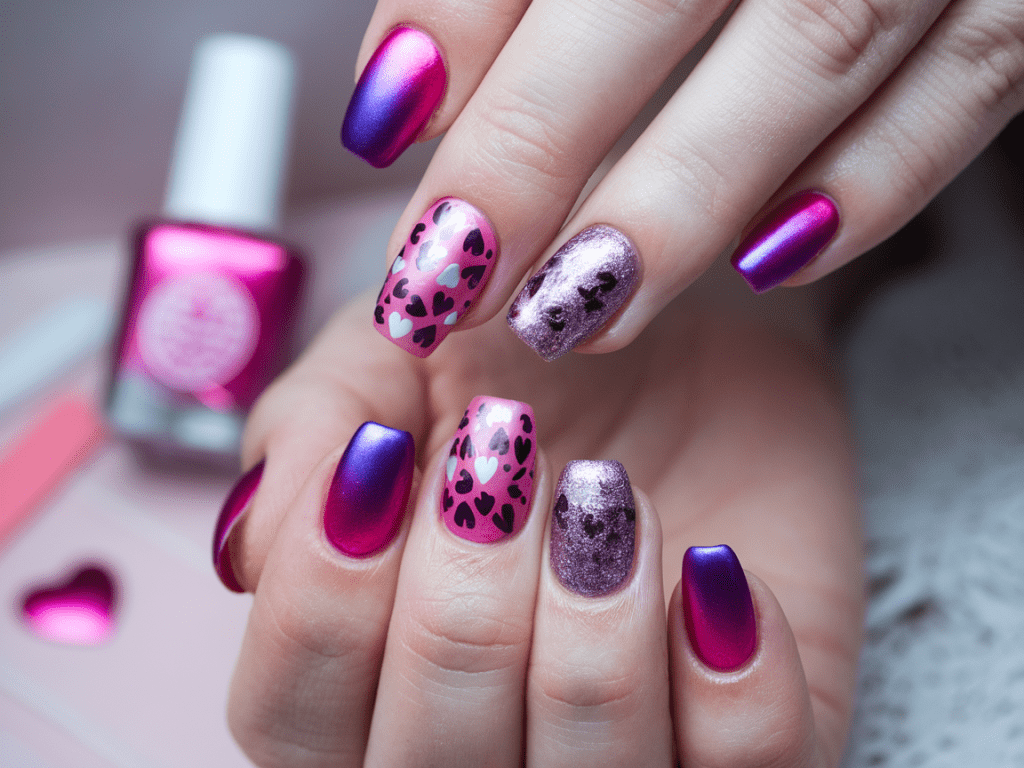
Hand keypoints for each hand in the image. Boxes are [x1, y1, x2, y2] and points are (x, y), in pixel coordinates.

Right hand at [214, 285, 862, 765]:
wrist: (675, 339)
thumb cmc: (515, 361)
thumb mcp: (388, 359)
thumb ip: (305, 432)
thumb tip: (249, 541)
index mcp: (362, 677)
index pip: (288, 715)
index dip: (323, 602)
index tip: (384, 457)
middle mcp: (474, 745)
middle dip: (462, 607)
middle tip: (504, 454)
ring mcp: (610, 755)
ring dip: (590, 630)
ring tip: (604, 490)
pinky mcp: (744, 742)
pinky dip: (730, 675)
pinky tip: (711, 563)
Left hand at [342, 0, 1022, 359]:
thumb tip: (413, 90)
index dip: (454, 18)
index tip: (382, 126)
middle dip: (535, 147)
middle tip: (450, 273)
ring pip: (810, 56)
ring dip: (679, 206)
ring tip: (571, 311)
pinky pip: (970, 90)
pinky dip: (871, 188)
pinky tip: (770, 264)